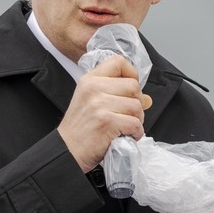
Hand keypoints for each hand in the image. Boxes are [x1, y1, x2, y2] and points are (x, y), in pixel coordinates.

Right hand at [58, 55, 152, 171]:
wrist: (66, 150)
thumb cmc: (80, 129)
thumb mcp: (92, 103)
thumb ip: (118, 96)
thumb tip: (147, 99)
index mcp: (90, 80)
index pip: (118, 62)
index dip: (131, 73)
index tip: (130, 88)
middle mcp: (94, 88)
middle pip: (133, 86)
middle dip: (137, 103)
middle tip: (129, 114)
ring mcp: (100, 105)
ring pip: (136, 106)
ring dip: (137, 120)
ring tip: (126, 127)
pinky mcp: (107, 122)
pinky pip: (135, 123)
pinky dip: (136, 132)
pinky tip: (127, 136)